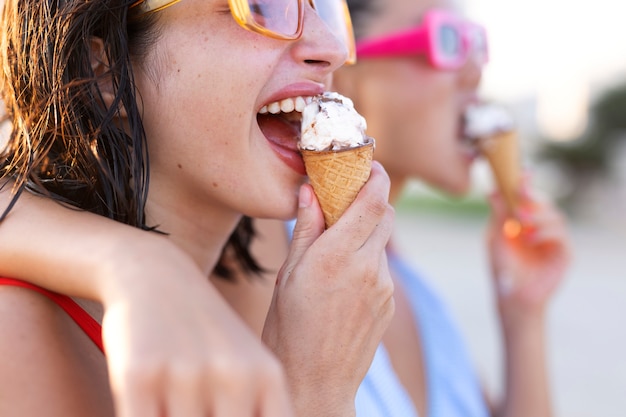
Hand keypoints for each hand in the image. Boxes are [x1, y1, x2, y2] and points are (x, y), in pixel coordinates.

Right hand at [98, 237, 293, 416]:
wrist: (155, 274)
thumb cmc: (204, 333)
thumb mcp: (244, 366)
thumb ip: (256, 408)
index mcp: (267, 378)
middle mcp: (234, 376)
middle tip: (199, 410)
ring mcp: (188, 375)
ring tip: (176, 406)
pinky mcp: (141, 375)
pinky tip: (148, 405)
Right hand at [262, 161, 394, 416]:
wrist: (315, 381)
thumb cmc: (289, 329)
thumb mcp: (288, 274)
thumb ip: (306, 229)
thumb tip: (311, 191)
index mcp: (337, 255)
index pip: (373, 200)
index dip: (376, 175)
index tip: (369, 164)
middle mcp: (368, 267)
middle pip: (386, 214)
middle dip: (371, 200)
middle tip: (347, 200)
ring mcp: (383, 287)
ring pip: (383, 241)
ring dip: (366, 232)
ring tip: (337, 248)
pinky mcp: (388, 302)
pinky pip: (383, 267)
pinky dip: (368, 258)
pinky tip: (343, 278)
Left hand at [486, 182, 570, 322]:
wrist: (512, 295)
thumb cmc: (502, 267)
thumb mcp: (496, 237)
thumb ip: (497, 215)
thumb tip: (492, 190)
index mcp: (523, 220)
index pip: (528, 198)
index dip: (527, 184)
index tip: (523, 172)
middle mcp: (540, 226)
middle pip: (545, 202)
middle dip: (533, 196)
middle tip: (522, 194)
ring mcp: (553, 239)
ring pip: (556, 216)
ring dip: (539, 214)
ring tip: (522, 221)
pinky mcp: (563, 253)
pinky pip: (560, 235)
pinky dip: (545, 233)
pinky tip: (530, 239)